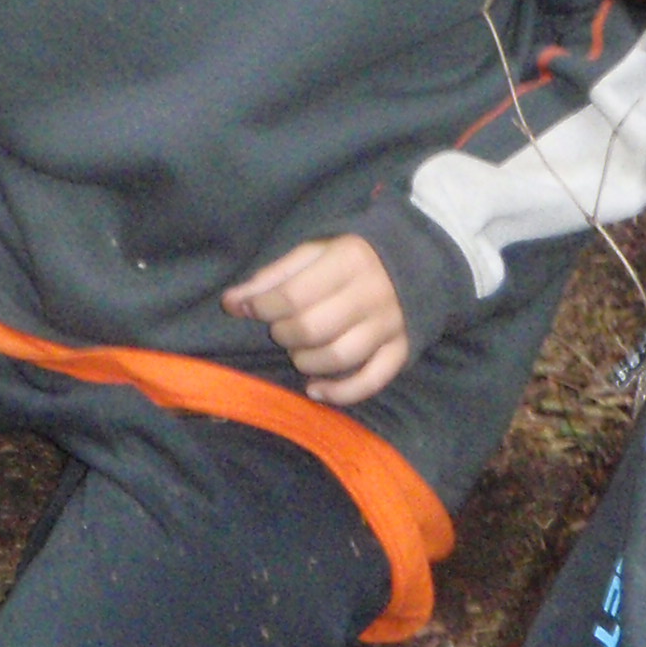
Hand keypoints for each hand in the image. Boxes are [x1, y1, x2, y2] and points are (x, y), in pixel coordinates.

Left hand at [221, 235, 408, 405]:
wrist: (415, 261)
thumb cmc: (350, 257)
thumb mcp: (311, 253)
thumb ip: (271, 277)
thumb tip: (231, 304)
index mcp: (348, 261)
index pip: (292, 296)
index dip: (261, 308)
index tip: (250, 309)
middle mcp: (373, 294)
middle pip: (312, 329)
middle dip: (283, 334)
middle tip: (280, 329)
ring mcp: (390, 325)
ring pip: (339, 357)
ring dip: (306, 361)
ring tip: (299, 350)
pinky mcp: (402, 350)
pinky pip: (371, 381)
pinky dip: (340, 393)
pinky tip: (315, 390)